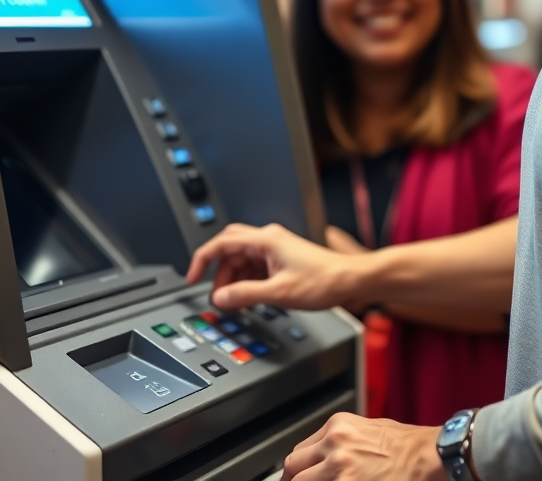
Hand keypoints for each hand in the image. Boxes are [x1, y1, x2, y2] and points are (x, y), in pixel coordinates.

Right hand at [185, 222, 364, 310]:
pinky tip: (250, 297)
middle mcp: (269, 239)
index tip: (191, 277)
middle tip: (217, 295)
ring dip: (234, 279)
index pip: (222, 242)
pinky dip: (248, 281)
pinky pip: (255, 266)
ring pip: (243, 259)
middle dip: (219, 272)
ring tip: (235, 301)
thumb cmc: (323, 281)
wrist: (350, 280)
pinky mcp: (282, 259)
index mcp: (265, 240)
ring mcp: (276, 249)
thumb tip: (220, 297)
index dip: (202, 259)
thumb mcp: (279, 293)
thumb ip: (246, 294)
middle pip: (230, 249)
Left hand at [283, 414, 445, 480]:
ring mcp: (339, 470)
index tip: (299, 479)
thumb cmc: (406, 445)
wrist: (429, 456)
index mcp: (337, 427)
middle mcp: (334, 445)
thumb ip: (341, 441)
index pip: (299, 452)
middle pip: (292, 469)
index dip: (298, 471)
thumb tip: (323, 459)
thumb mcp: (368, 429)